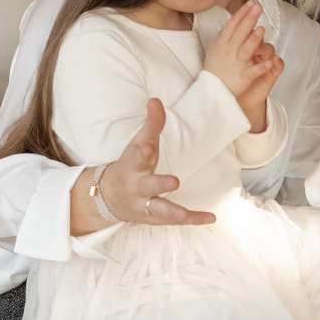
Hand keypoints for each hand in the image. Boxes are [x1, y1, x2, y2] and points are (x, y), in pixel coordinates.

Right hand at [77, 97, 216, 232]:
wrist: (107, 197)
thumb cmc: (130, 165)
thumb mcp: (138, 144)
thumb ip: (151, 124)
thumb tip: (155, 99)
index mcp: (133, 165)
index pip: (137, 156)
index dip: (143, 150)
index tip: (148, 146)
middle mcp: (138, 186)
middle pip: (148, 185)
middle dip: (159, 184)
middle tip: (174, 181)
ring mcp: (145, 204)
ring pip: (159, 209)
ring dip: (174, 211)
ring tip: (187, 213)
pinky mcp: (155, 217)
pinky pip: (175, 220)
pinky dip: (193, 219)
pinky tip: (212, 218)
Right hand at [204, 1, 280, 127]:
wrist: (211, 89)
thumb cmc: (215, 68)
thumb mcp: (216, 47)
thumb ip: (226, 34)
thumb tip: (236, 20)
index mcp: (222, 43)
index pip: (233, 24)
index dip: (242, 13)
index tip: (251, 3)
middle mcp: (229, 51)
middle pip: (240, 32)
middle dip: (249, 19)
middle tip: (258, 7)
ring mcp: (237, 63)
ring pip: (246, 50)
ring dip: (253, 40)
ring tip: (261, 30)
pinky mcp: (244, 76)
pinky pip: (254, 71)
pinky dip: (262, 66)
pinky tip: (270, 61)